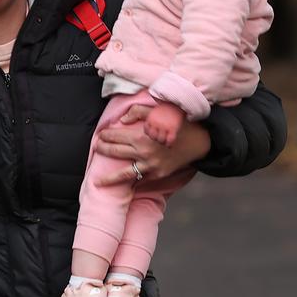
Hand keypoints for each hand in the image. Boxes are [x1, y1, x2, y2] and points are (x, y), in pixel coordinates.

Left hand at [93, 104, 210, 185]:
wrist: (200, 142)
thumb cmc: (178, 124)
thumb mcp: (159, 111)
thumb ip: (138, 112)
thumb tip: (121, 121)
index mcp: (142, 136)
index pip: (114, 136)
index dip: (105, 135)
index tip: (100, 135)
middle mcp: (144, 153)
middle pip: (114, 152)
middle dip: (102, 149)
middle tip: (96, 148)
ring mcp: (150, 166)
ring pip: (123, 174)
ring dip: (109, 177)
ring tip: (97, 182)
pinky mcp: (158, 175)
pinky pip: (140, 178)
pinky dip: (130, 181)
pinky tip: (121, 185)